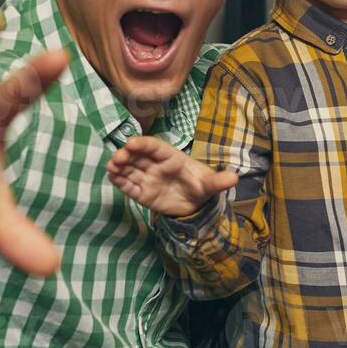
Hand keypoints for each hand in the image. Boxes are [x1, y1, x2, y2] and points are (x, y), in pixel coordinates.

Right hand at [107, 137, 238, 217]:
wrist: (194, 204)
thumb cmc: (200, 185)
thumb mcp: (210, 185)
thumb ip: (219, 181)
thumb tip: (235, 178)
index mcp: (171, 157)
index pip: (155, 147)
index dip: (143, 144)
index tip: (131, 143)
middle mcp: (156, 164)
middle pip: (138, 156)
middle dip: (127, 155)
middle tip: (118, 157)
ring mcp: (147, 177)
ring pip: (130, 169)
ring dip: (119, 167)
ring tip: (111, 167)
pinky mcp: (141, 192)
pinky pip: (128, 185)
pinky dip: (119, 181)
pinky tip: (112, 177)